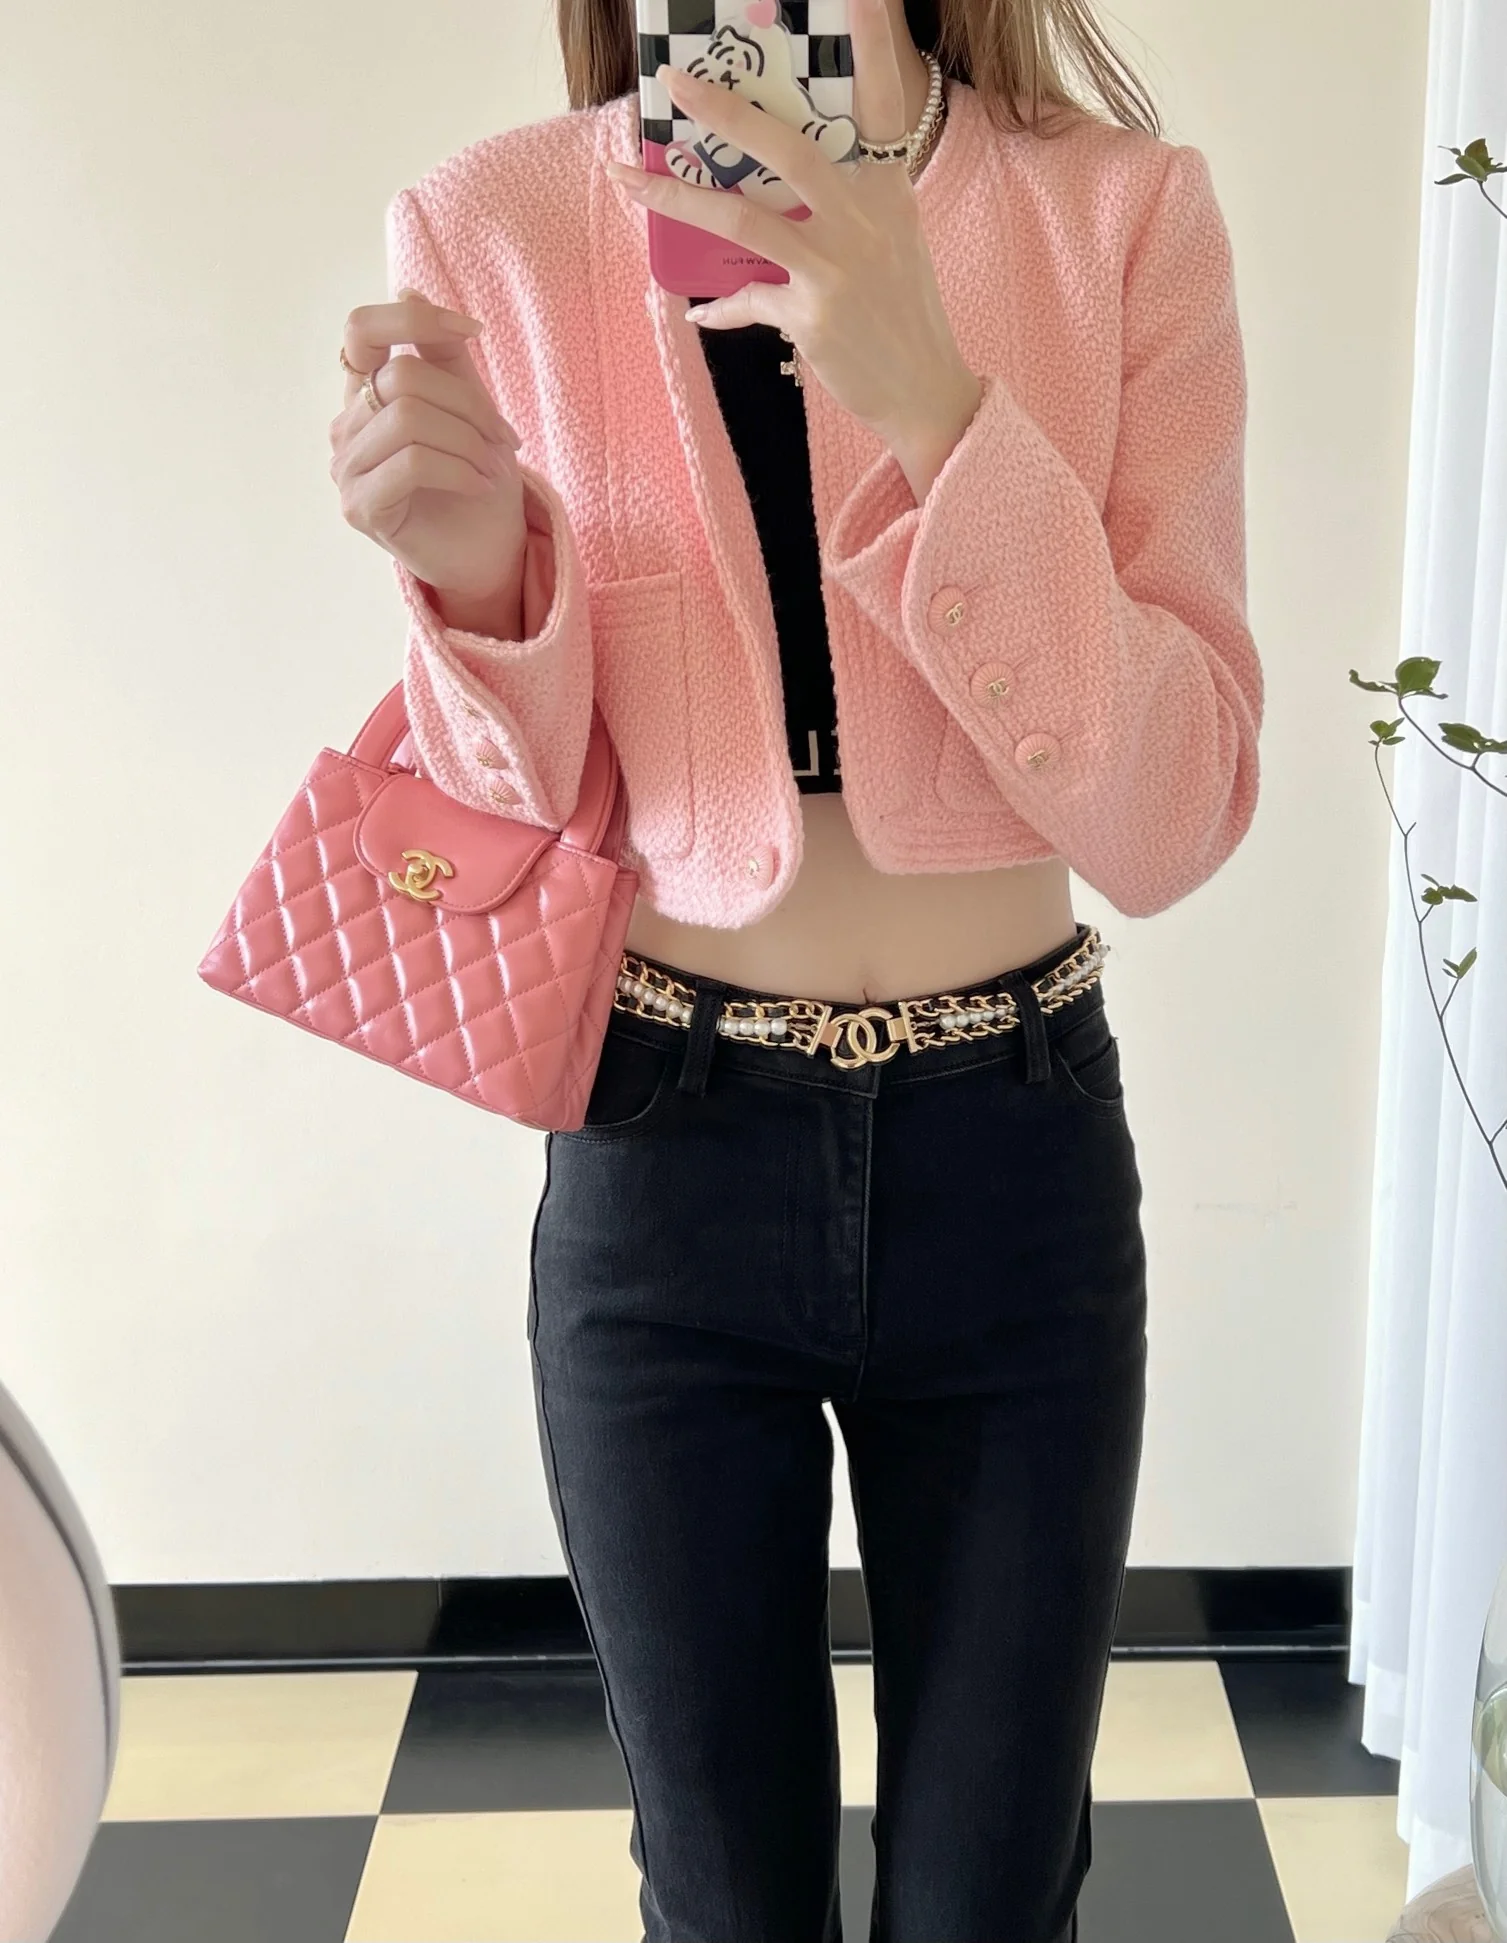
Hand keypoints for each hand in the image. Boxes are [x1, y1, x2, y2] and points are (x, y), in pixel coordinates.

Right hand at [329, 291, 527, 604]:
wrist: (486, 552)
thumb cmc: (476, 478)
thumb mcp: (467, 405)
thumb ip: (441, 354)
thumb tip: (407, 288)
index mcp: (365, 393)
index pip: (362, 329)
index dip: (415, 318)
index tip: (473, 331)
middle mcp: (346, 426)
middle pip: (403, 377)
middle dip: (469, 404)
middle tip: (503, 439)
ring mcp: (346, 468)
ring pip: (408, 417)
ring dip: (468, 441)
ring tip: (493, 467)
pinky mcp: (361, 506)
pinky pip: (412, 462)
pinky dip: (460, 469)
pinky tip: (479, 485)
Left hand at [604, 0, 981, 496]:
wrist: (926, 391)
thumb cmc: (901, 313)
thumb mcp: (888, 241)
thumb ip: (838, 207)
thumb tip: (758, 193)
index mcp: (885, 186)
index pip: (870, 101)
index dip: (871, 39)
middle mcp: (864, 216)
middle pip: (784, 149)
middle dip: (723, 112)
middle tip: (674, 83)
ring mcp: (835, 266)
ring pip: (740, 219)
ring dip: (675, 199)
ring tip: (629, 180)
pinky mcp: (811, 316)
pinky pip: (745, 299)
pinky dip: (719, 308)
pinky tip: (700, 314)